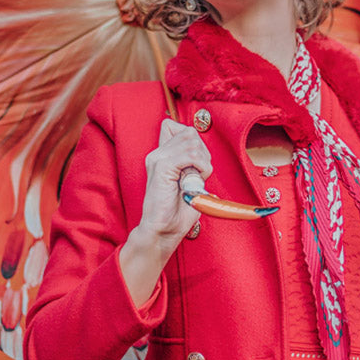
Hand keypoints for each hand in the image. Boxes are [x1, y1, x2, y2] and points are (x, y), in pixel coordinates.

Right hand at [137, 118, 209, 244]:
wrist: (163, 230)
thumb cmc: (177, 211)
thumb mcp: (188, 180)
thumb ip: (192, 162)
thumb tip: (201, 149)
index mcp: (161, 155)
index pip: (179, 128)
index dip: (195, 143)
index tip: (196, 164)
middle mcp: (157, 153)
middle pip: (190, 133)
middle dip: (202, 152)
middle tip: (198, 175)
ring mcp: (158, 158)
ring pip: (192, 142)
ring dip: (202, 162)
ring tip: (194, 180)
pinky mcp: (162, 167)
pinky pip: (190, 155)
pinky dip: (200, 168)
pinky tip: (194, 181)